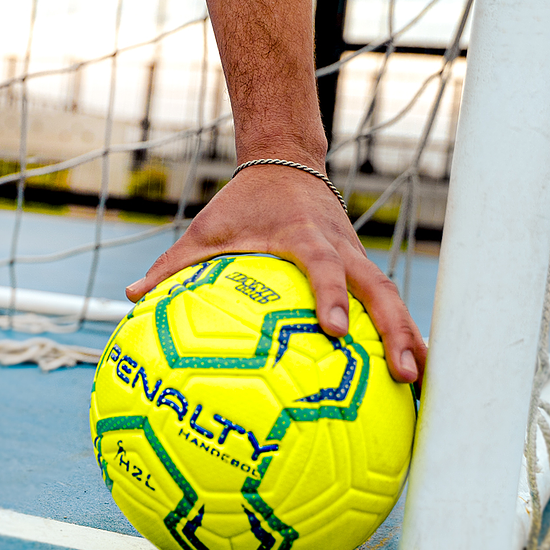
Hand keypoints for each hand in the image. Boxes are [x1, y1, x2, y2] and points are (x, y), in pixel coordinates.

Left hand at [124, 164, 426, 383]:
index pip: (323, 268)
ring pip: (393, 299)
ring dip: (410, 338)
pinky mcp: (363, 268)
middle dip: (396, 330)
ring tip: (421, 385)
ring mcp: (357, 258)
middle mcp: (340, 248)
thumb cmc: (240, 203)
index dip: (331, 297)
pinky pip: (387, 303)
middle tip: (405, 374)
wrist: (285, 163)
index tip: (334, 332)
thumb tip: (128, 298)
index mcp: (304, 237)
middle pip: (380, 289)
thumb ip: (170, 265)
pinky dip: (402, 333)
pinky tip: (411, 376)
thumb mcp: (204, 230)